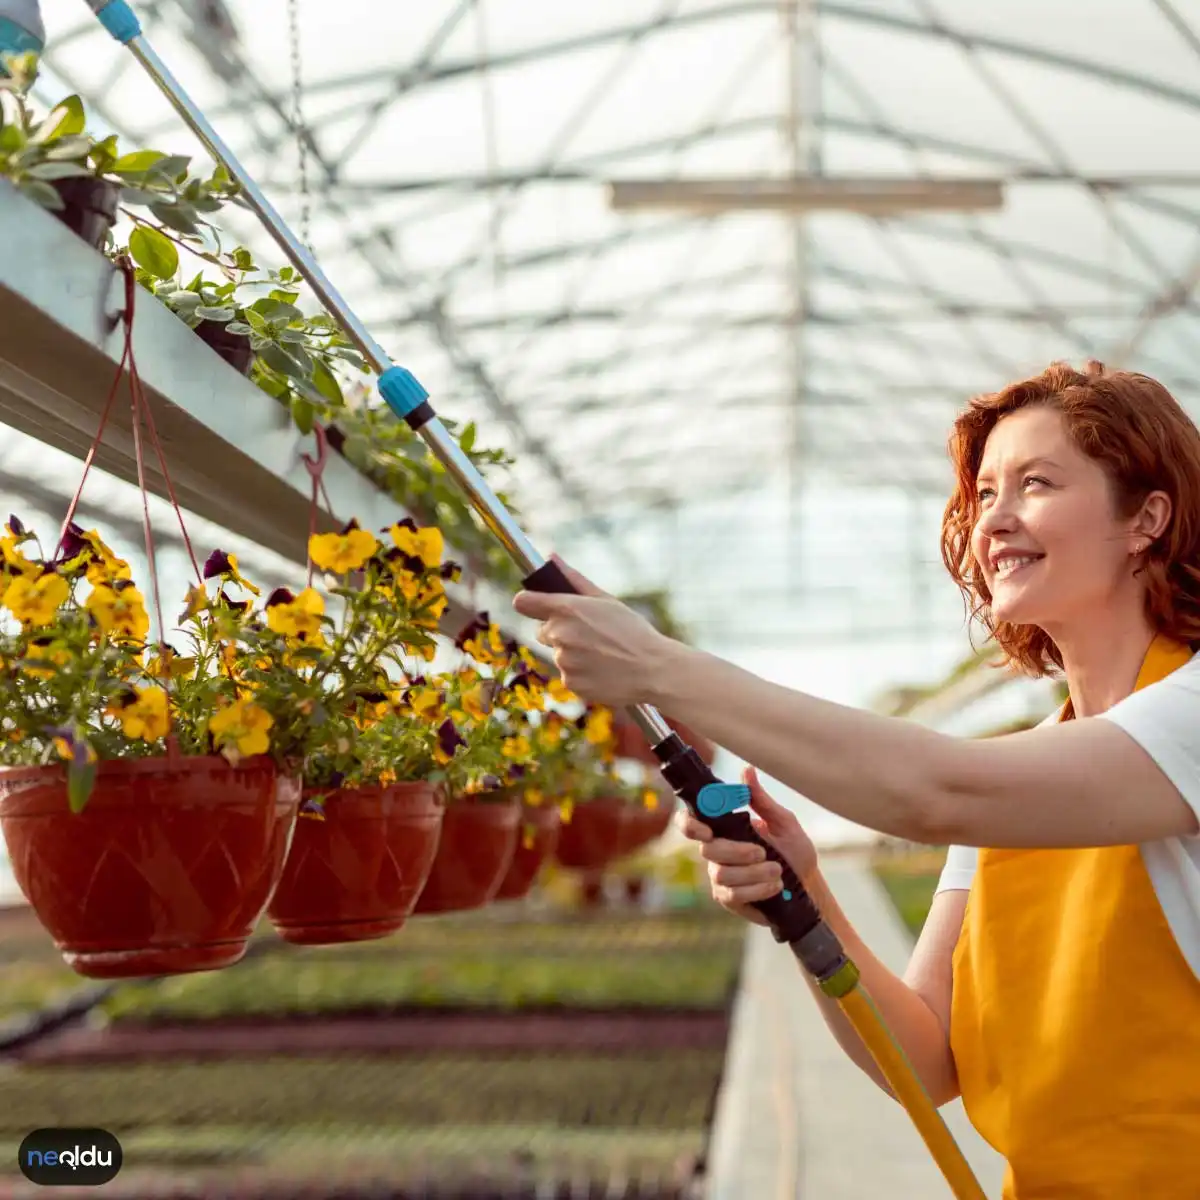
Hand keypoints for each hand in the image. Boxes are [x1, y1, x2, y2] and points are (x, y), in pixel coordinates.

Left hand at [512, 558, 676, 706]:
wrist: (653, 670)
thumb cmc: (633, 631)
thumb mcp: (606, 600)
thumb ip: (573, 579)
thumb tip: (550, 557)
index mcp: (566, 609)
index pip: (523, 602)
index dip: (530, 603)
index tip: (536, 606)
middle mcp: (559, 634)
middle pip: (543, 631)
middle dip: (559, 632)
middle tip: (589, 635)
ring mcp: (563, 661)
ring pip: (558, 655)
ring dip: (573, 655)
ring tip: (602, 654)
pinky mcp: (570, 683)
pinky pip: (568, 676)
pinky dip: (581, 674)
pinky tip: (603, 670)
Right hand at [677, 766, 816, 924]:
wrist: (806, 884)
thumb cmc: (793, 850)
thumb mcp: (782, 821)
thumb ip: (761, 799)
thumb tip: (746, 770)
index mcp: (723, 829)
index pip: (691, 823)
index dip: (689, 825)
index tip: (707, 830)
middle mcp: (716, 852)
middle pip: (708, 850)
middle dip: (737, 851)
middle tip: (762, 852)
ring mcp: (720, 876)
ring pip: (722, 873)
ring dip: (754, 872)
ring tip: (777, 871)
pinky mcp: (728, 898)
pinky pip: (733, 894)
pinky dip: (757, 889)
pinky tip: (774, 886)